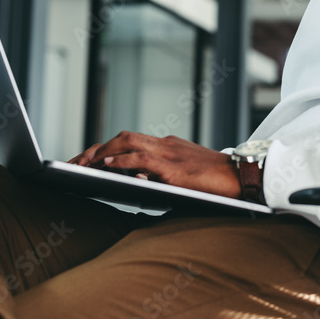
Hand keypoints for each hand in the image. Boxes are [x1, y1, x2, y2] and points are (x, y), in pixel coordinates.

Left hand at [68, 132, 240, 198]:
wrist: (244, 177)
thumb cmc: (217, 182)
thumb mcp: (185, 175)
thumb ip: (161, 174)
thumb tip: (133, 179)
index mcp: (168, 145)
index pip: (129, 140)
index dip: (105, 148)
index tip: (85, 159)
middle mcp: (166, 144)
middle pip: (123, 136)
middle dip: (95, 148)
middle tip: (75, 162)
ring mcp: (170, 154)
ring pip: (128, 142)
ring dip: (102, 152)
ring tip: (83, 163)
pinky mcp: (175, 168)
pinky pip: (143, 158)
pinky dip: (122, 159)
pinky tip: (107, 164)